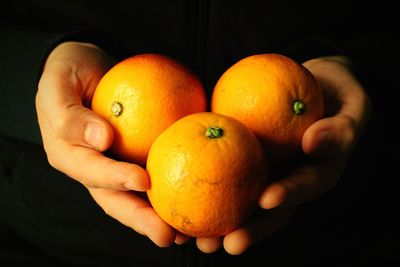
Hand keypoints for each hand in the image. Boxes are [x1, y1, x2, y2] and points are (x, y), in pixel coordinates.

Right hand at [36, 41, 176, 246]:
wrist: (88, 66)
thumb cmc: (68, 72)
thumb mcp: (58, 84)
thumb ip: (70, 114)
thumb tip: (102, 139)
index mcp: (70, 155)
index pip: (92, 172)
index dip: (115, 179)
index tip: (143, 181)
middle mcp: (94, 168)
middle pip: (117, 199)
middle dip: (141, 219)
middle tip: (167, 235)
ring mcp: (116, 165)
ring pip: (137, 197)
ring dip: (160, 216)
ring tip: (188, 232)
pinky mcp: (135, 157)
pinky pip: (156, 172)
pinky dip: (174, 186)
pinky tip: (196, 195)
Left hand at [195, 55, 371, 254]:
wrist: (316, 84)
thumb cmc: (339, 95)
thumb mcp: (353, 107)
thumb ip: (341, 128)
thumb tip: (313, 141)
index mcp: (316, 173)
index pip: (303, 188)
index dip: (287, 196)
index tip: (267, 200)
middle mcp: (288, 178)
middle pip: (268, 210)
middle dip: (246, 229)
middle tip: (224, 244)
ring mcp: (265, 169)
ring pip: (240, 199)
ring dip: (217, 221)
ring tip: (191, 237)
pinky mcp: (244, 156)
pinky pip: (223, 169)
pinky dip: (202, 183)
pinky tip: (175, 192)